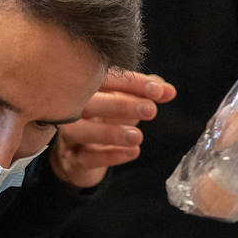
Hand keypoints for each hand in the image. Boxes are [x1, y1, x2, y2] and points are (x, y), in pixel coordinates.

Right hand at [50, 69, 175, 188]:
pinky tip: (132, 152)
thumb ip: (146, 94)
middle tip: (150, 111)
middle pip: (89, 102)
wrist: (80, 155)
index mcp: (86, 88)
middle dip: (121, 105)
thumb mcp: (126, 103)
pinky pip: (85, 158)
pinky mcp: (71, 159)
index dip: (132, 83)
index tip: (157, 91)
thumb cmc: (105, 120)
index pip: (106, 79)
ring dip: (110, 133)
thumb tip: (169, 90)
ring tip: (138, 136)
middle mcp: (71, 109)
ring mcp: (68, 134)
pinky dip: (109, 156)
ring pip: (80, 130)